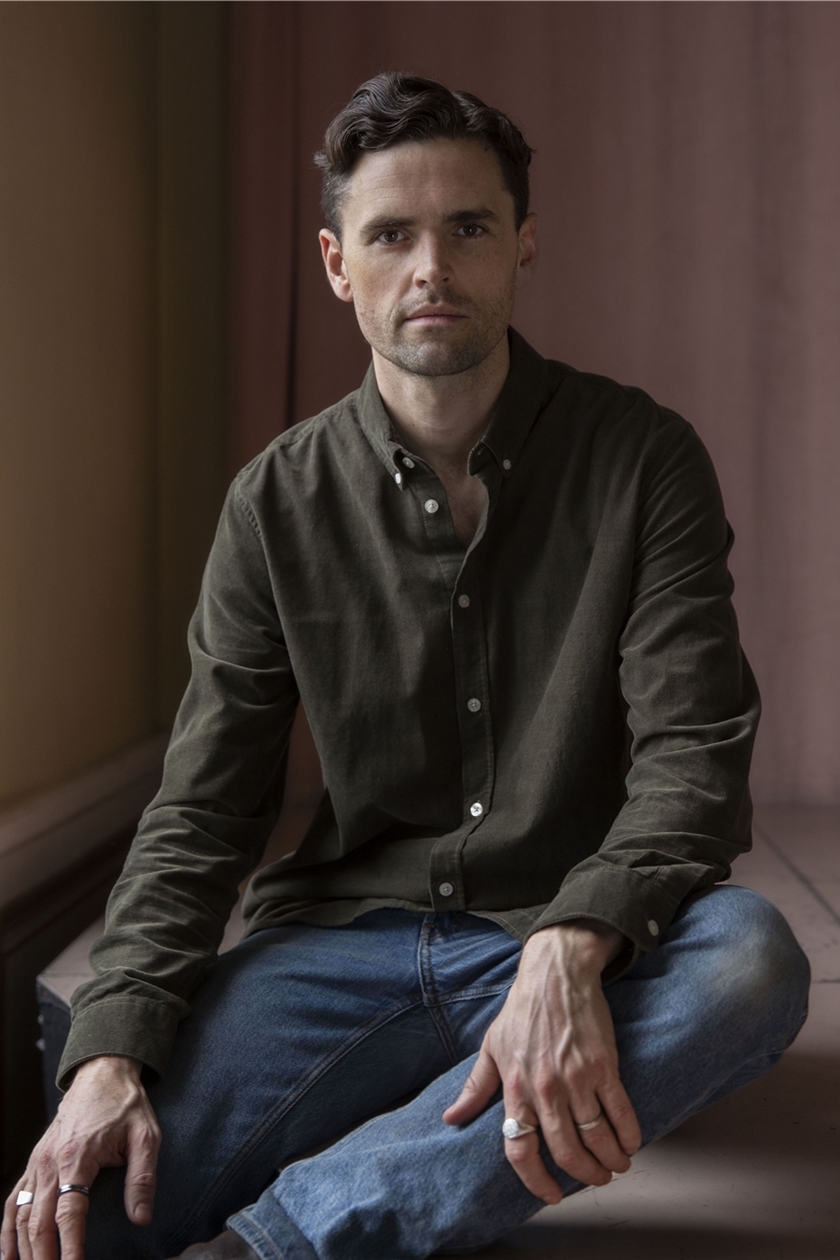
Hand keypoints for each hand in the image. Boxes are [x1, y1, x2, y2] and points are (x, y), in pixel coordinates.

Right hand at [1, 1055, 159, 1259]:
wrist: (102, 1073)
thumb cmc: (125, 1105)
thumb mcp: (145, 1136)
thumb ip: (142, 1178)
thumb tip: (141, 1218)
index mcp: (78, 1156)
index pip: (70, 1213)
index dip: (71, 1246)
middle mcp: (51, 1162)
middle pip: (40, 1221)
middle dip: (43, 1256)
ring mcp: (38, 1162)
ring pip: (22, 1215)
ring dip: (24, 1249)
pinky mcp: (34, 1161)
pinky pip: (14, 1199)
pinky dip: (7, 1229)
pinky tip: (8, 1255)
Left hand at [443, 920, 640, 1204]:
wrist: (555, 973)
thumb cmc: (521, 1010)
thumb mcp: (491, 1046)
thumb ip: (475, 1087)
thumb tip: (451, 1117)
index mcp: (515, 1088)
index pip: (520, 1149)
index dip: (536, 1181)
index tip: (551, 1195)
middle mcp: (545, 1089)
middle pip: (565, 1151)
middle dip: (584, 1175)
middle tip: (595, 1179)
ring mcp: (575, 1078)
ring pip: (595, 1137)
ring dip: (610, 1160)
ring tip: (616, 1165)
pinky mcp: (602, 1065)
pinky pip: (619, 1111)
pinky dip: (628, 1133)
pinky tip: (631, 1142)